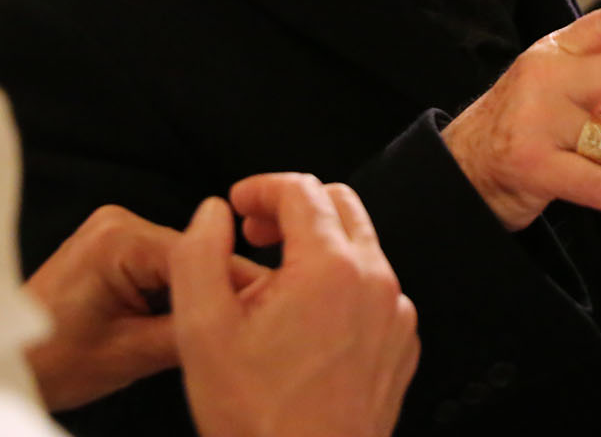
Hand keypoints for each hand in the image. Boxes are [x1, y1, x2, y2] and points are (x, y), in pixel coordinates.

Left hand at [23, 204, 261, 410]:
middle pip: (196, 256)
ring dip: (199, 292)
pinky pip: (163, 263)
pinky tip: (184, 318)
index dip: (238, 287)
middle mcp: (117, 222)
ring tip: (214, 330)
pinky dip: (177, 291)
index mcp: (119, 239)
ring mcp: (114, 229)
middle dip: (219, 291)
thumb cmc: (50, 360)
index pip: (201, 257)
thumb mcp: (131, 354)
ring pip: (185, 261)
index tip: (270, 315)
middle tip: (246, 331)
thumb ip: (191, 332)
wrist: (7, 361)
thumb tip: (244, 325)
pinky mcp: (114, 244)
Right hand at [171, 174, 418, 436]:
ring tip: (272, 288)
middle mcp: (374, 282)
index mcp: (330, 268)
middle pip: (339, 204)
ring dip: (316, 247)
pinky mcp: (401, 344)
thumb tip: (212, 214)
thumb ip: (199, 253)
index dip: (259, 188)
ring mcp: (394, 315)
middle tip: (255, 235)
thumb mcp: (202, 329)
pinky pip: (374, 290)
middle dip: (292, 207)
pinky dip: (340, 286)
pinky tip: (304, 322)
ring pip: (359, 246)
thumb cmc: (258, 418)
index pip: (300, 188)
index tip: (237, 208)